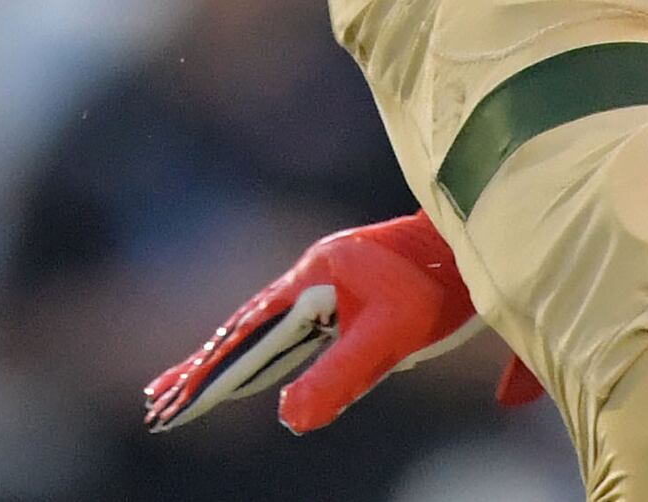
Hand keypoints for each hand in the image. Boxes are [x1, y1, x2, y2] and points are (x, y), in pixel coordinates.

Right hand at [142, 212, 539, 436]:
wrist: (490, 227)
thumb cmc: (447, 281)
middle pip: (245, 332)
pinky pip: (293, 330)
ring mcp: (331, 284)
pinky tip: (256, 374)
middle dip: (201, 371)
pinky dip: (261, 353)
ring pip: (264, 330)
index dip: (207, 374)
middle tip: (156, 404)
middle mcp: (315, 278)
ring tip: (183, 390)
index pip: (246, 338)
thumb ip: (342, 376)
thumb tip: (287, 421)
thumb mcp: (394, 335)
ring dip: (223, 363)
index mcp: (315, 280)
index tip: (169, 403)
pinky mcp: (352, 295)